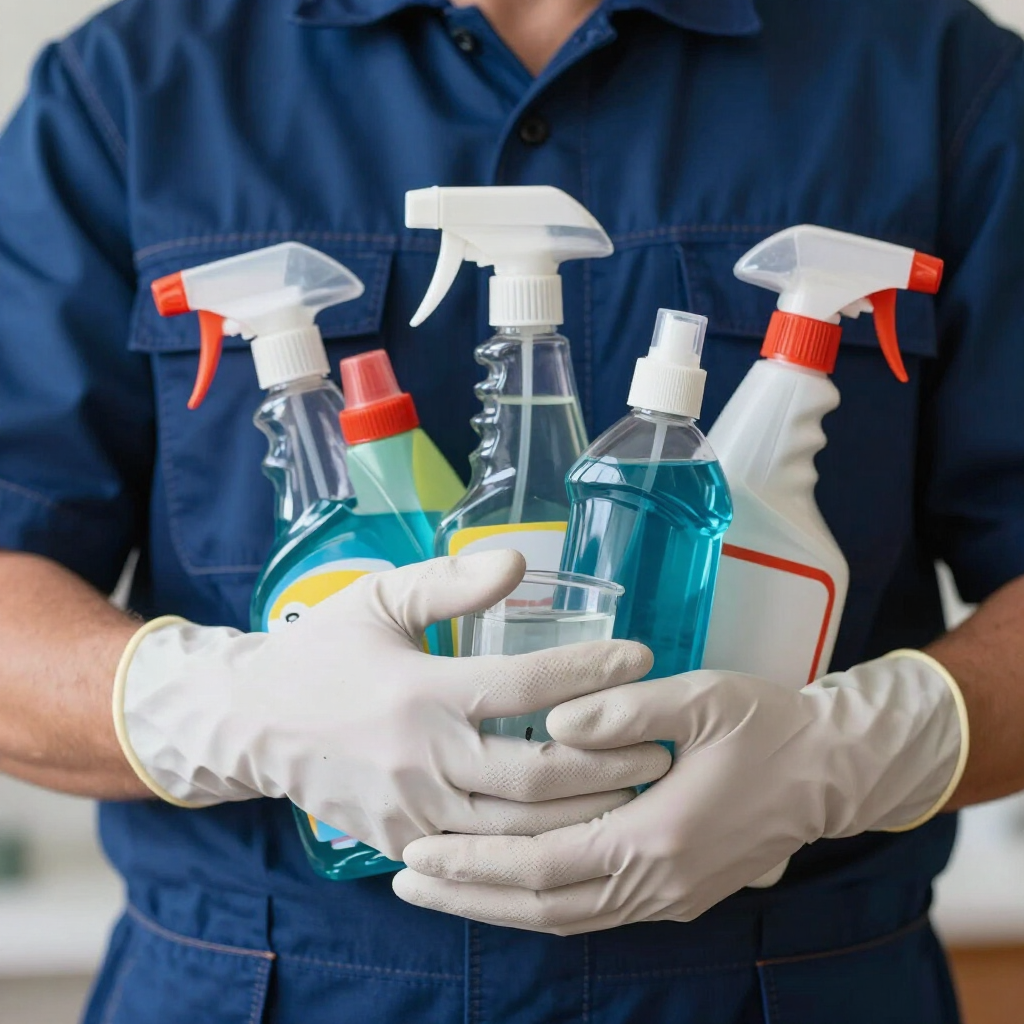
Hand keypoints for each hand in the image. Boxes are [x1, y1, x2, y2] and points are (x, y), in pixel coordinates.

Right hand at [113, 550, 669, 859]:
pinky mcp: (405, 840)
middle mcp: (423, 759)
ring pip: (520, 827)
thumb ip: (448, 583)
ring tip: (634, 784)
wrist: (254, 723)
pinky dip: (535, 841)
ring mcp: (414, 810)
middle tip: (661, 743)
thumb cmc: (324, 652)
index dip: (591, 670)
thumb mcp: (378, 599)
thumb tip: (517, 564)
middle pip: (538, 773)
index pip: (527, 687)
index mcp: (421, 693)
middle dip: (610, 759)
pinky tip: (575, 823)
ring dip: (585, 809)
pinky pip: (484, 852)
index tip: (640, 654)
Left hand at [394, 653, 967, 931]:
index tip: (418, 853)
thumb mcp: (702, 697)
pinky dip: (540, 906)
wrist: (832, 771)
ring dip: (497, 908)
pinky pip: (591, 913)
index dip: (475, 864)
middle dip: (468, 897)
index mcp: (656, 836)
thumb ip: (626, 708)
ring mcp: (668, 898)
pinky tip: (507, 888)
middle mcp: (656, 883)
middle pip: (542, 907)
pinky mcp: (675, 896)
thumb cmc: (767, 725)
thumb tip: (554, 718)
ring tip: (441, 891)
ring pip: (564, 919)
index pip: (543, 865)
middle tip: (406, 880)